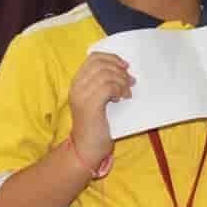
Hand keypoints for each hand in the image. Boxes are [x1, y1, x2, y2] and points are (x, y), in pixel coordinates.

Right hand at [68, 52, 134, 169]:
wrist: (86, 148)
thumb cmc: (96, 125)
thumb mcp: (98, 99)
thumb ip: (104, 84)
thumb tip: (124, 70)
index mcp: (77, 82)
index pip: (93, 58)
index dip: (111, 58)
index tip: (125, 65)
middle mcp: (76, 86)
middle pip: (100, 64)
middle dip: (119, 70)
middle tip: (130, 80)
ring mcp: (81, 95)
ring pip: (106, 75)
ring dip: (121, 81)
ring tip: (127, 92)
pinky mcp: (89, 105)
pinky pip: (108, 87)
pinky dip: (119, 89)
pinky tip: (122, 98)